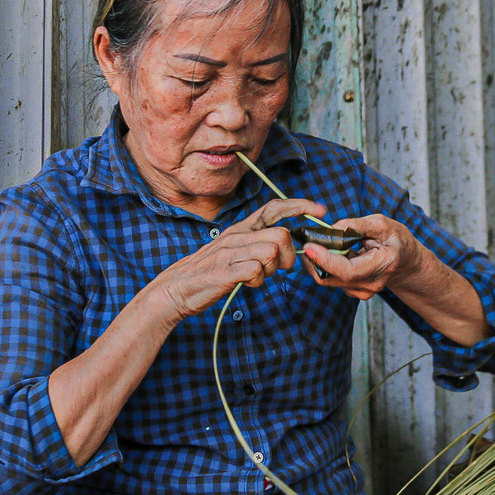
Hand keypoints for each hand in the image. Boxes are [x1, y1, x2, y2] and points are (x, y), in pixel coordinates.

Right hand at [153, 198, 325, 321]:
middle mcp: (237, 235)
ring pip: (272, 251)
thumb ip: (255, 243)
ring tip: (258, 276)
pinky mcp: (226, 271)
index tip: (320, 210)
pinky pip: (256, 271)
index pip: (274, 208)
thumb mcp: (232, 250)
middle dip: (289, 255)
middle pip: (282, 234)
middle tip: (278, 268)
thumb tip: (284, 242)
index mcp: (240, 228)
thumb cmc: (208, 272)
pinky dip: (257, 281)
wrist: (175, 289)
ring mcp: (231, 252)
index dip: (299, 206)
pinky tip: (248, 283)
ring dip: (272, 269)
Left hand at [299, 213, 420, 300]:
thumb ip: (357, 225)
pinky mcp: (354, 292)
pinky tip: (333, 253)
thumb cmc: (396, 240)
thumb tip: (333, 228)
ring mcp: (363, 291)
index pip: (349, 271)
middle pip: (333, 277)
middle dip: (315, 260)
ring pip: (329, 279)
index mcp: (383, 265)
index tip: (309, 246)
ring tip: (322, 243)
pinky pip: (333, 280)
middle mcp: (372, 284)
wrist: (406, 262)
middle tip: (306, 240)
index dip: (326, 260)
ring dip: (319, 262)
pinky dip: (326, 266)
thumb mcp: (382, 224)